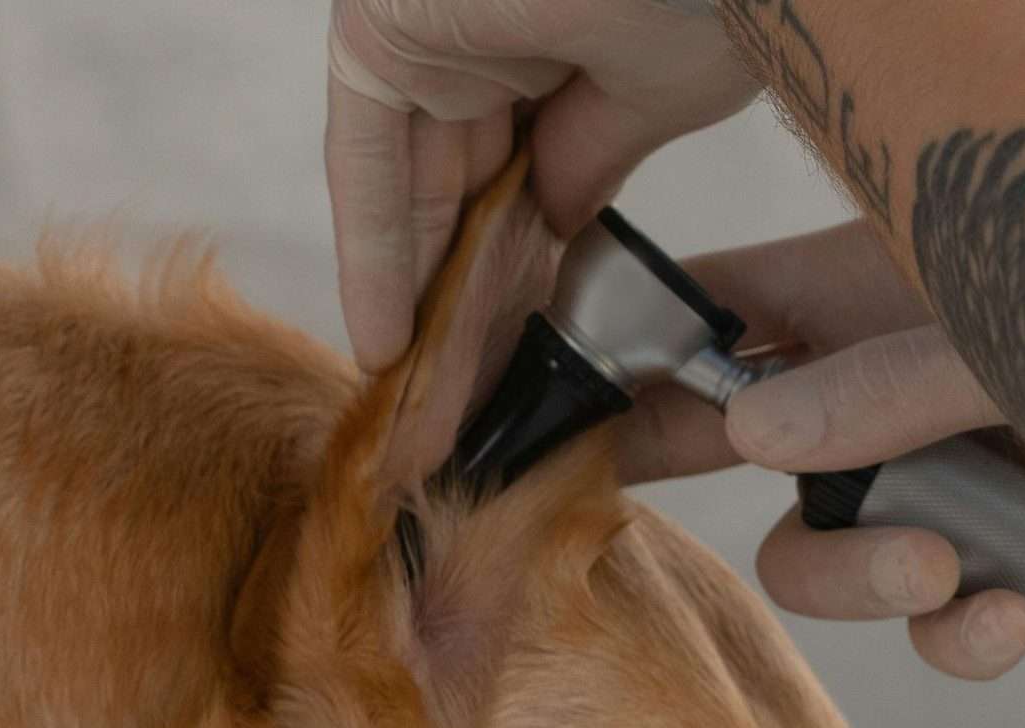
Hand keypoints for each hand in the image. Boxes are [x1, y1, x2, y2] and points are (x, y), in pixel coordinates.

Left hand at [327, 0, 761, 370]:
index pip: (521, 165)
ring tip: (430, 393)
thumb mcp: (657, 98)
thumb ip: (592, 160)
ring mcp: (427, 26)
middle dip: (463, 288)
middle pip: (460, 181)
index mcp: (555, 30)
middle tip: (466, 389)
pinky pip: (367, 162)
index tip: (522, 344)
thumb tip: (559, 223)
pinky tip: (389, 341)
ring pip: (413, 182)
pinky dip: (375, 251)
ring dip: (418, 287)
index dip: (519, 260)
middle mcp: (484, 25)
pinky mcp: (380, 30)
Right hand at [618, 222, 1024, 679]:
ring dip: (861, 580)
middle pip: (729, 437)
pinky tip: (1013, 614)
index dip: (623, 349)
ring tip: (939, 573)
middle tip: (611, 511)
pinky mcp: (996, 553)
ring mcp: (933, 471)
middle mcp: (880, 379)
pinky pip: (929, 622)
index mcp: (865, 283)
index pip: (704, 303)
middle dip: (682, 479)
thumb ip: (893, 380)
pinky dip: (959, 637)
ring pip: (819, 552)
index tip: (556, 417)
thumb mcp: (1017, 330)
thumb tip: (750, 431)